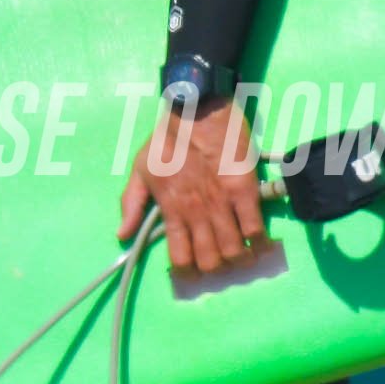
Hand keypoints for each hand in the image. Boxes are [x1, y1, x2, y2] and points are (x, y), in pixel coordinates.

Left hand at [120, 96, 264, 273]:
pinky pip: (256, 228)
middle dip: (217, 270)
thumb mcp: (140, 169)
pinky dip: (260, 243)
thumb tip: (123, 235)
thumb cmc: (166, 137)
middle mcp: (196, 213)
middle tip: (220, 264)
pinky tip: (261, 244)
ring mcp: (222, 203)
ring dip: (240, 261)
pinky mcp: (245, 190)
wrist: (195, 108)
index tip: (194, 275)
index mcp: (171, 210)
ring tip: (243, 258)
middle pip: (211, 261)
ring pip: (235, 251)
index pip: (180, 259)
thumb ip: (131, 204)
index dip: (188, 275)